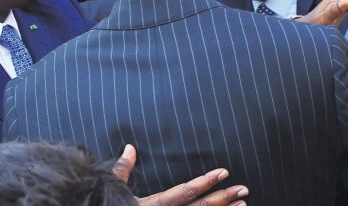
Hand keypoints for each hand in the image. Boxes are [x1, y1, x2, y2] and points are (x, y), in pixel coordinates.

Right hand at [113, 145, 248, 205]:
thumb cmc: (103, 205)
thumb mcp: (111, 189)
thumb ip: (122, 170)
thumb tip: (130, 147)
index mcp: (151, 205)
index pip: (184, 192)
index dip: (205, 182)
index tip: (224, 172)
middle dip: (222, 198)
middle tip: (244, 189)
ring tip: (243, 204)